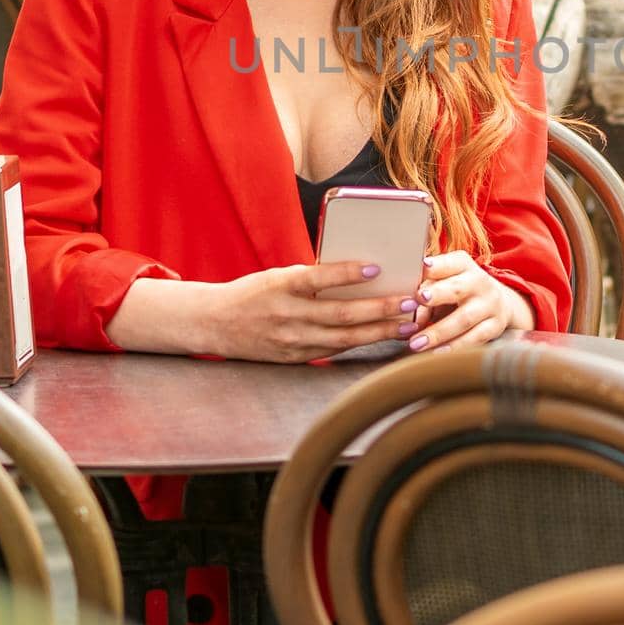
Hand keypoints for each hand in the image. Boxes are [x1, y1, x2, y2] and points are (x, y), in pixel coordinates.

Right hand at [197, 261, 414, 362]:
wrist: (214, 323)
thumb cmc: (253, 293)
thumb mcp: (277, 277)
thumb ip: (311, 279)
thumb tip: (358, 274)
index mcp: (281, 286)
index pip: (318, 278)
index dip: (346, 274)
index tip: (375, 266)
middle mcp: (287, 315)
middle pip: (341, 315)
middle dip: (379, 309)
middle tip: (408, 301)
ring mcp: (291, 341)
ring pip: (343, 339)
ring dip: (378, 331)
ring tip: (405, 324)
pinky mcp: (294, 358)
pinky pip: (333, 351)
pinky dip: (359, 344)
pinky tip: (381, 337)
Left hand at [400, 252, 535, 352]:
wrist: (498, 303)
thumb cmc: (458, 292)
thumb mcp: (443, 286)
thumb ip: (425, 298)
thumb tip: (410, 322)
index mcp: (463, 265)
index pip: (448, 263)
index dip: (435, 266)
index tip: (422, 268)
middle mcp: (479, 282)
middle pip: (457, 288)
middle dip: (438, 293)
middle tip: (420, 299)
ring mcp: (489, 305)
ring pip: (464, 319)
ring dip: (438, 332)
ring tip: (416, 343)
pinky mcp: (495, 326)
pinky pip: (474, 339)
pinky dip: (454, 347)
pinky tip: (437, 353)